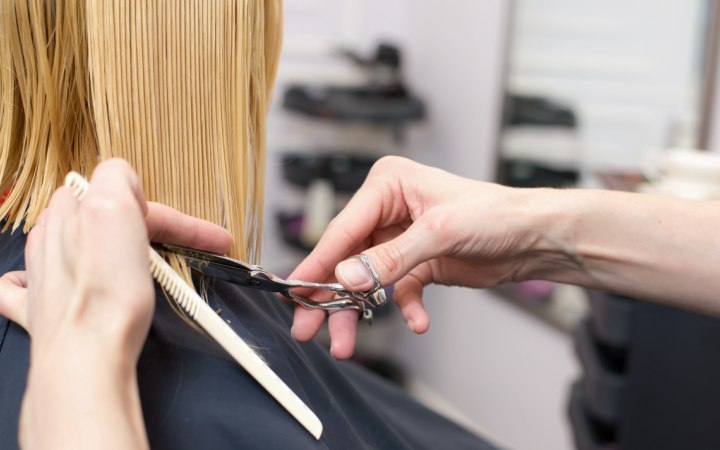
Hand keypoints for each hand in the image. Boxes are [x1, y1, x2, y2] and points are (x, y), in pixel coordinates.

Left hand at [0, 159, 232, 449]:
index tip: (215, 240)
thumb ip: (117, 177)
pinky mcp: (41, 310)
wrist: (86, 355)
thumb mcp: (115, 209)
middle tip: (187, 250)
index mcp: (72, 211)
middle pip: (107, 219)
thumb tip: (121, 178)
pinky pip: (25, 285)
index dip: (183, 221)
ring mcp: (43, 275)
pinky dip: (34, 281)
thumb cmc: (104, 293)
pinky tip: (49, 283)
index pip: (139, 202)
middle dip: (148, 229)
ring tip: (139, 266)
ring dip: (102, 246)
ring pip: (70, 245)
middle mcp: (51, 239)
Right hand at [289, 156, 537, 358]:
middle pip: (347, 259)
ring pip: (366, 280)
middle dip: (328, 297)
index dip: (316, 264)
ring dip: (358, 312)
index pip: (343, 229)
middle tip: (306, 329)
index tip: (293, 292)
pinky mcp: (417, 263)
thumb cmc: (496, 215)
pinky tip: (418, 321)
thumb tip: (347, 278)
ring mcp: (401, 238)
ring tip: (345, 344)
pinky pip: (397, 291)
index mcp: (388, 186)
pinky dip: (403, 309)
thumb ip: (390, 258)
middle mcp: (389, 209)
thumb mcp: (440, 233)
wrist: (535, 237)